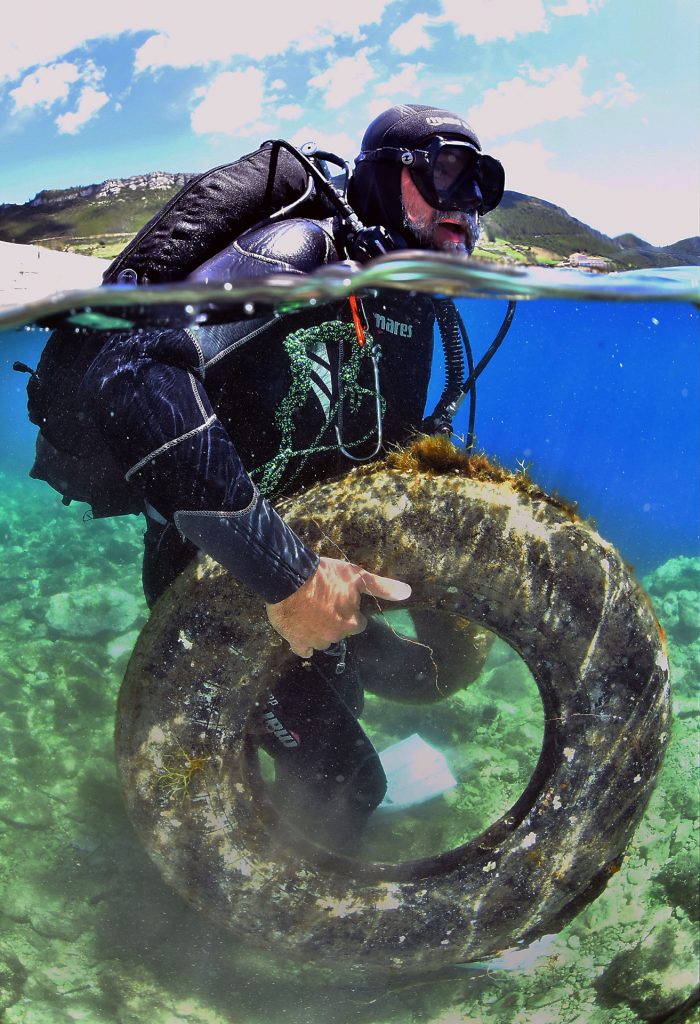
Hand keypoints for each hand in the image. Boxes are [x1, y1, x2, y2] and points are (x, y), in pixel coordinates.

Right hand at [265, 556, 410, 658]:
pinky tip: (301, 633)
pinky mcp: (296, 641)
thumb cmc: (326, 576)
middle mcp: (335, 636)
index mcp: (351, 623)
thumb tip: (408, 592)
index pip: (357, 624)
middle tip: (325, 604)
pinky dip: (303, 644)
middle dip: (335, 621)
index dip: (351, 613)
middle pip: (339, 632)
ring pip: (322, 641)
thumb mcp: (357, 576)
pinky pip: (303, 650)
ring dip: (320, 631)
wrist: (291, 578)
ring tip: (311, 613)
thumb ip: (382, 587)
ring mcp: (315, 641)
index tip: (342, 602)